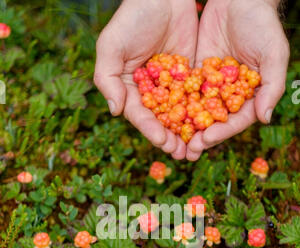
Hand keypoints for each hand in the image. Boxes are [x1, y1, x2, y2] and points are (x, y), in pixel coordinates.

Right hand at [94, 0, 197, 158]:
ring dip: (186, 133)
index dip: (151, 129)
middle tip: (181, 153)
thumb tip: (114, 111)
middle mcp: (150, 92)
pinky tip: (209, 126)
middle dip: (170, 138)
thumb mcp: (112, 46)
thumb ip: (107, 78)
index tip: (163, 142)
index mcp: (129, 88)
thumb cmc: (133, 16)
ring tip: (195, 148)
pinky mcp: (190, 77)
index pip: (140, 114)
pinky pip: (196, 98)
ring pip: (179, 114)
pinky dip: (201, 113)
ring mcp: (171, 86)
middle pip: (160, 120)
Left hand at [186, 0, 289, 160]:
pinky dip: (174, 106)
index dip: (221, 132)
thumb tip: (265, 118)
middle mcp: (229, 95)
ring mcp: (211, 86)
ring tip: (172, 142)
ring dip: (185, 129)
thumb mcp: (273, 53)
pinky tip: (162, 117)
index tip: (205, 140)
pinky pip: (184, 92)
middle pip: (214, 122)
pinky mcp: (196, 75)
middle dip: (200, 138)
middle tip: (186, 151)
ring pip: (197, 112)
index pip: (235, 120)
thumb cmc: (262, 24)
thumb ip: (272, 86)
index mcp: (249, 96)